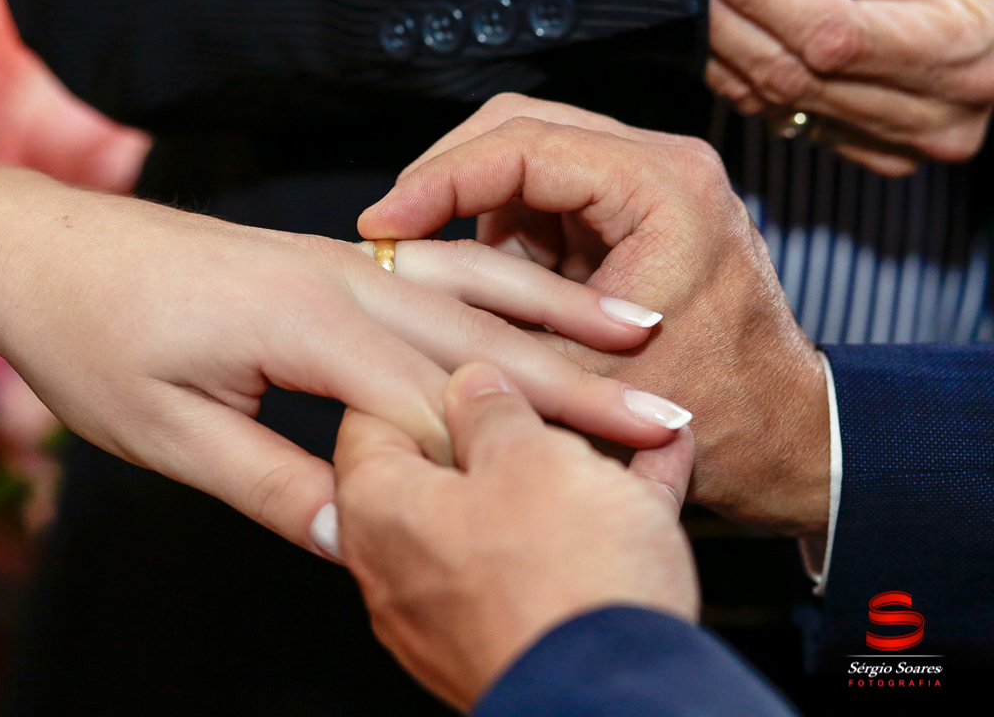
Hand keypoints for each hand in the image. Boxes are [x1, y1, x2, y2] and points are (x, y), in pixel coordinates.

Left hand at [0, 164, 684, 551]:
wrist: (46, 250)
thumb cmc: (96, 343)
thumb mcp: (170, 435)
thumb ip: (275, 487)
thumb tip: (364, 542)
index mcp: (306, 329)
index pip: (444, 403)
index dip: (534, 448)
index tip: (615, 482)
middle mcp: (342, 282)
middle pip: (484, 338)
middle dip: (583, 379)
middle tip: (672, 413)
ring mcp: (341, 260)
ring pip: (475, 286)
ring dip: (562, 310)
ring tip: (642, 325)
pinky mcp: (331, 257)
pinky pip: (438, 268)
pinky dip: (506, 281)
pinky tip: (543, 287)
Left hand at [331, 362, 697, 710]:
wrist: (621, 703)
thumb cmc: (558, 578)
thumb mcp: (525, 457)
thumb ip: (491, 409)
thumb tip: (472, 381)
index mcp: (378, 508)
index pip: (373, 412)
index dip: (428, 368)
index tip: (477, 349)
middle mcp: (403, 563)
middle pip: (448, 462)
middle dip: (510, 417)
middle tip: (554, 381)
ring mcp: (462, 604)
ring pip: (514, 506)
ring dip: (571, 459)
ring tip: (623, 417)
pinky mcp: (525, 631)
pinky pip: (558, 550)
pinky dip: (604, 507)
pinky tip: (658, 465)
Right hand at [360, 93, 830, 537]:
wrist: (780, 434)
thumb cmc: (711, 412)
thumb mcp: (581, 379)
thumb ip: (494, 331)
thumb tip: (405, 302)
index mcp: (661, 188)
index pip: (520, 144)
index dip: (436, 181)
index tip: (381, 223)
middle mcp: (663, 164)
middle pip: (520, 128)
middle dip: (447, 180)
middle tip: (393, 235)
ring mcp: (651, 180)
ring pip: (528, 155)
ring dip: (475, 207)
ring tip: (440, 273)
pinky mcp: (635, 208)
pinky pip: (549, 194)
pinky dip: (507, 231)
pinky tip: (491, 286)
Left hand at [695, 0, 993, 176]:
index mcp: (956, 51)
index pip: (831, 34)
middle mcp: (935, 116)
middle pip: (796, 76)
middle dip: (727, 19)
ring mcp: (905, 145)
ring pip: (781, 106)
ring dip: (724, 52)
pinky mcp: (879, 154)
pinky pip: (788, 121)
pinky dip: (747, 82)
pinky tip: (724, 43)